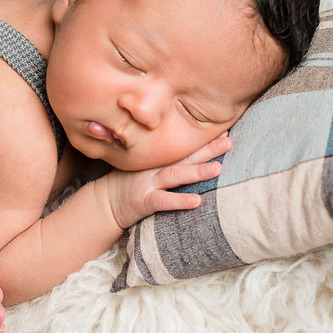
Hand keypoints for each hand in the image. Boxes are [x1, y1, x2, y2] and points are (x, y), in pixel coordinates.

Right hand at [100, 136, 230, 228]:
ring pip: (176, 175)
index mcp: (157, 159)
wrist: (104, 203)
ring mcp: (148, 184)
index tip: (224, 129)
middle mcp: (154, 168)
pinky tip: (197, 201)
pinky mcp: (144, 202)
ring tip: (218, 169)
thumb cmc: (127, 183)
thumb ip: (163, 158)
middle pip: (184, 156)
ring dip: (197, 171)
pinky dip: (180, 201)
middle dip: (207, 149)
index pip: (183, 147)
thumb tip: (186, 150)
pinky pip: (164, 201)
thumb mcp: (143, 165)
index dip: (204, 139)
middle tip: (228, 141)